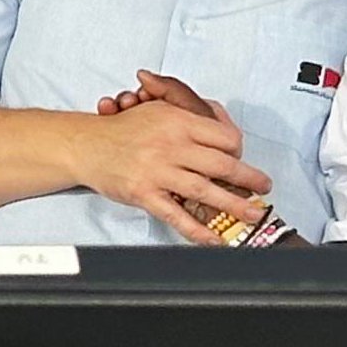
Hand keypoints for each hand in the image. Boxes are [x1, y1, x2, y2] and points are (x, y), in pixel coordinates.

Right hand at [81, 70, 268, 242]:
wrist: (83, 145)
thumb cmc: (122, 130)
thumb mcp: (157, 108)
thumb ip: (190, 110)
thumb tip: (221, 117)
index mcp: (176, 121)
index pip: (224, 137)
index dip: (238, 150)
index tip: (240, 160)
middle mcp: (169, 145)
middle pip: (222, 164)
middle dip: (250, 179)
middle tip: (262, 187)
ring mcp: (157, 171)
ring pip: (205, 191)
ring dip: (234, 205)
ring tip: (251, 213)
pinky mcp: (144, 193)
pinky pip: (176, 215)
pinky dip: (197, 230)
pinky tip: (213, 239)